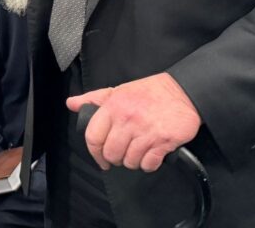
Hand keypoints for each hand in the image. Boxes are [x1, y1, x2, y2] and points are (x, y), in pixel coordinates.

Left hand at [67, 73, 200, 171]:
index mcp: (113, 106)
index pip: (93, 137)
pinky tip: (151, 154)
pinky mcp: (162, 141)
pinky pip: (148, 164)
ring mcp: (145, 131)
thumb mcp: (119, 90)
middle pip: (111, 153)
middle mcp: (127, 119)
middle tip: (122, 155)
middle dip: (116, 159)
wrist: (183, 91)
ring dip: (133, 161)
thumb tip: (71, 103)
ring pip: (130, 161)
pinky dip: (149, 164)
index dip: (94, 152)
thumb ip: (94, 99)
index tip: (100, 159)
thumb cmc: (149, 92)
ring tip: (138, 152)